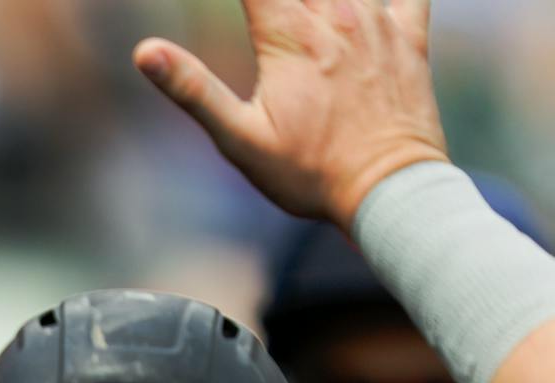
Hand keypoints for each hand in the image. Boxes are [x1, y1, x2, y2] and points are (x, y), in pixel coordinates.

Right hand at [135, 0, 447, 228]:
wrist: (388, 191)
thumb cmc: (309, 173)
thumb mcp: (239, 139)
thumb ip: (193, 90)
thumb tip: (145, 52)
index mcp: (291, 38)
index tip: (228, 1)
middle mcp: (337, 17)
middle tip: (265, 11)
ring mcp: (379, 22)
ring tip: (298, 8)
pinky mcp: (409, 37)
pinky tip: (363, 3)